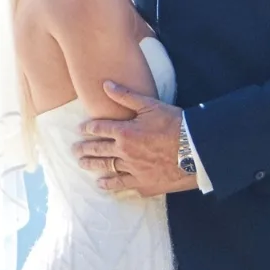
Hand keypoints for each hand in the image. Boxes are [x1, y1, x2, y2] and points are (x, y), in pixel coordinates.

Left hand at [74, 82, 199, 196]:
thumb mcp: (150, 105)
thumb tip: (105, 84)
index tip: (80, 129)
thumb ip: (126, 95)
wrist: (195, 151)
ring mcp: (133, 170)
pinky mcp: (144, 184)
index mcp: (124, 132)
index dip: (88, 128)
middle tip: (74, 150)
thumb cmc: (175, 125)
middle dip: (84, 149)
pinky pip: (123, 185)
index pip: (99, 129)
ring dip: (93, 167)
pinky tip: (103, 186)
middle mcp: (124, 152)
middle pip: (98, 150)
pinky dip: (111, 186)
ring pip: (107, 169)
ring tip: (82, 165)